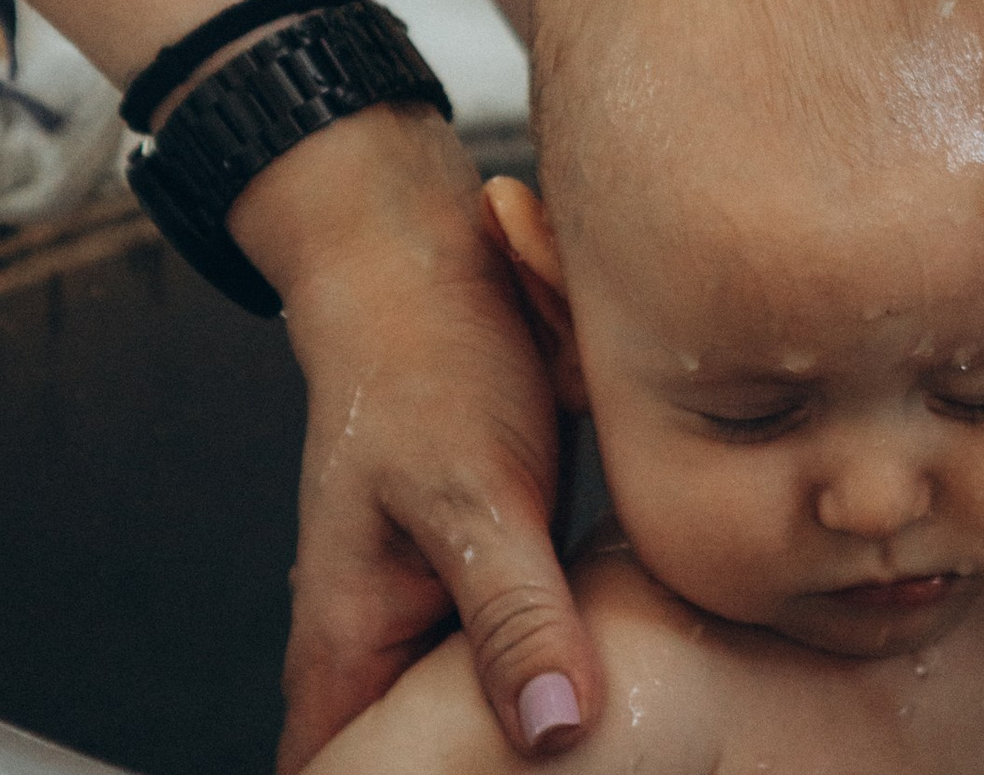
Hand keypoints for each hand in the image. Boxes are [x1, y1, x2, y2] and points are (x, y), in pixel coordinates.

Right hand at [229, 105, 601, 769]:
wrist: (429, 259)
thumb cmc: (423, 358)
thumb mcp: (473, 487)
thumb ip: (512, 613)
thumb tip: (556, 733)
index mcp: (347, 646)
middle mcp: (386, 643)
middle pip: (428, 762)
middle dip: (499, 771)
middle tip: (608, 764)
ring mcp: (444, 607)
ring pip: (489, 712)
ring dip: (542, 725)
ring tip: (633, 747)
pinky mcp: (500, 569)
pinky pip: (529, 646)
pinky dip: (568, 664)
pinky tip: (635, 675)